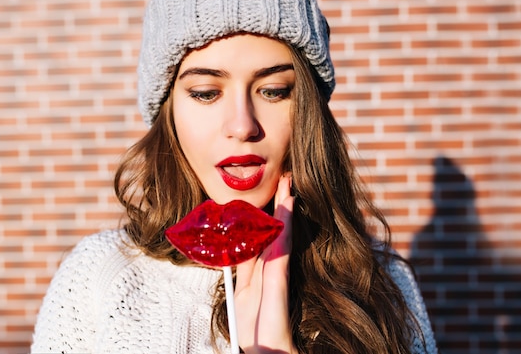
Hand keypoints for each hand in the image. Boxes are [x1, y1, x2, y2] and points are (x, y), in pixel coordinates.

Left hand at [234, 174, 296, 353]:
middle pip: (272, 239)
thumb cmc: (255, 340)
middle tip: (284, 183)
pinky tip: (286, 214)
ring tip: (288, 187)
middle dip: (278, 211)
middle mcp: (268, 283)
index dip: (264, 223)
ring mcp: (275, 289)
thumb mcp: (241, 307)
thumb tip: (233, 255)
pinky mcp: (277, 297)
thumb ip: (243, 284)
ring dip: (283, 214)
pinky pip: (279, 260)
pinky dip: (283, 234)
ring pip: (279, 243)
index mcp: (254, 287)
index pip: (259, 246)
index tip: (267, 200)